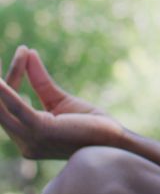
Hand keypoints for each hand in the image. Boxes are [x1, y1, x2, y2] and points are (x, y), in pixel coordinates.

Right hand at [0, 46, 124, 159]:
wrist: (114, 141)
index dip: (13, 77)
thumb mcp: (60, 100)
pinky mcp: (40, 131)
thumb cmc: (91, 124)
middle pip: (0, 108)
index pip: (9, 106)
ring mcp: (30, 140)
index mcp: (27, 137)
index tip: (24, 50)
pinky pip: (17, 108)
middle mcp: (24, 143)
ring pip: (2, 109)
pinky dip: (6, 92)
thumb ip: (41, 81)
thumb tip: (29, 53)